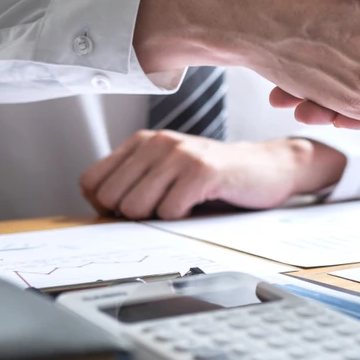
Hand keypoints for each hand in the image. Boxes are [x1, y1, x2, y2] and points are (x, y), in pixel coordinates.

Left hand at [79, 131, 346, 219]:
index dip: (106, 207)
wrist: (269, 167)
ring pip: (136, 206)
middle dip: (132, 215)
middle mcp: (157, 142)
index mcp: (142, 142)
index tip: (134, 209)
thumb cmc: (216, 177)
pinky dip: (184, 218)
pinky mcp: (203, 170)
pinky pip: (170, 211)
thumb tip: (100, 215)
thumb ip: (135, 184)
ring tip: (184, 204)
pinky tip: (201, 203)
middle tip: (164, 208)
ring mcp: (181, 153)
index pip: (91, 182)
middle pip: (109, 198)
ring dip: (159, 218)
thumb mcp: (168, 173)